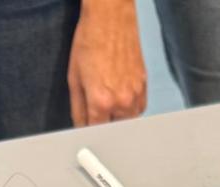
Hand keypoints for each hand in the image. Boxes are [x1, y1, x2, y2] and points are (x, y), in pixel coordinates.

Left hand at [68, 0, 146, 124]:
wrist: (111, 17)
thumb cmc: (91, 39)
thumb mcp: (74, 77)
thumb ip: (78, 108)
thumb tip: (80, 126)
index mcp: (101, 101)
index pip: (95, 132)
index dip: (89, 134)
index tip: (87, 137)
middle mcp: (121, 102)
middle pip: (114, 132)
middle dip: (104, 127)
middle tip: (97, 119)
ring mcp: (135, 95)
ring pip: (128, 123)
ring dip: (118, 120)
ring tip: (109, 105)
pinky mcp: (144, 88)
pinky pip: (138, 110)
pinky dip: (129, 110)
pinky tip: (120, 98)